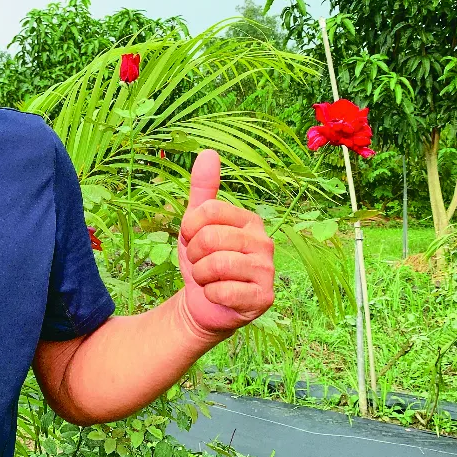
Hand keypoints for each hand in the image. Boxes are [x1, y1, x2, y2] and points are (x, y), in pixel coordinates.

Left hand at [177, 150, 275, 338]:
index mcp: (250, 220)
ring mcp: (268, 271)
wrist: (204, 304)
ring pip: (216, 265)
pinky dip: (211, 295)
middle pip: (210, 239)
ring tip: (208, 279)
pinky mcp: (264, 297)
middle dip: (193, 256)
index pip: (209, 211)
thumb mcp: (195, 224)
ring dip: (201, 276)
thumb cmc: (202, 261)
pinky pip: (224, 291)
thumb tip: (209, 152)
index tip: (192, 240)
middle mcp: (265, 242)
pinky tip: (218, 296)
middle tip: (200, 264)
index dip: (189, 229)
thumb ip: (202, 189)